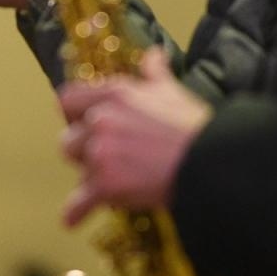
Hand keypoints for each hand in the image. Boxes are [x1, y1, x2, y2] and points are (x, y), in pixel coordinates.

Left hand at [57, 48, 210, 226]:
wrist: (209, 162)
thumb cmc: (193, 127)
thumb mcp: (172, 91)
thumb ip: (155, 72)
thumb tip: (154, 56)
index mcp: (114, 94)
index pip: (68, 99)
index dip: (72, 114)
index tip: (80, 122)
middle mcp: (101, 120)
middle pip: (69, 139)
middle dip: (82, 150)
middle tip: (103, 158)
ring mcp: (101, 153)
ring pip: (78, 169)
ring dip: (89, 177)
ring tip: (109, 182)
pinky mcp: (105, 184)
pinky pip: (80, 201)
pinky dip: (76, 211)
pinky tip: (71, 220)